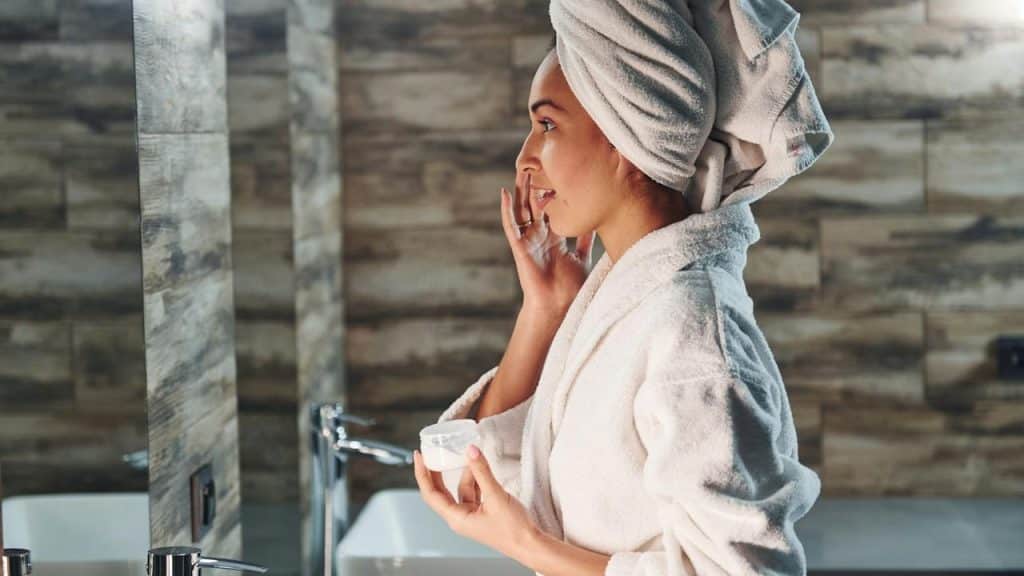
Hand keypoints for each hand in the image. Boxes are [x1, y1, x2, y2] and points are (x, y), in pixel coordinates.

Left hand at [413, 445, 537, 561]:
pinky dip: (475, 479)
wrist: (530, 544)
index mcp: (457, 518)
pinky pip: (473, 492)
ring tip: (469, 456)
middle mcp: (460, 518)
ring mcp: (470, 516)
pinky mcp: (481, 513)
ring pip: (460, 489)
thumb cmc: (513, 529)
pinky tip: (480, 468)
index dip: (422, 473)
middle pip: (440, 492)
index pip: (430, 493)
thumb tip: (471, 451)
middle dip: (436, 472)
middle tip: (433, 452)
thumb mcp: (496, 496)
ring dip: (463, 472)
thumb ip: (482, 471)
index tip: (419, 456)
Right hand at [501, 171, 596, 317]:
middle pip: (536, 203)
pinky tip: (504, 192)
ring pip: (522, 209)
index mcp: (554, 237)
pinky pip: (510, 225)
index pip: (553, 208)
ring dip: (520, 190)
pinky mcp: (519, 247)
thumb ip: (587, 240)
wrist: (559, 306)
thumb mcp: (584, 257)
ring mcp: (528, 240)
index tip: (560, 170)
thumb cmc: (571, 288)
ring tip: (521, 168)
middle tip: (540, 160)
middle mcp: (539, 236)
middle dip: (537, 183)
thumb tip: (600, 223)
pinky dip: (506, 209)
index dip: (554, 190)